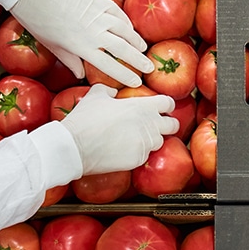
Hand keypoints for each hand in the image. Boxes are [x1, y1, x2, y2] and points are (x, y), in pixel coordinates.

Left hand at [10, 0, 152, 86]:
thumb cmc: (36, 20)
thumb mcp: (51, 45)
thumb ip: (70, 60)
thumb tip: (80, 74)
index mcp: (81, 46)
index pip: (109, 65)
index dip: (124, 75)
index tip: (135, 82)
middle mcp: (94, 31)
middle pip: (123, 48)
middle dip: (138, 59)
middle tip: (149, 67)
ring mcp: (97, 14)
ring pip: (124, 29)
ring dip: (136, 40)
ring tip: (143, 48)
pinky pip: (117, 12)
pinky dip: (126, 21)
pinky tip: (130, 27)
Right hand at [61, 84, 178, 174]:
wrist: (75, 146)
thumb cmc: (86, 118)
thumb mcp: (96, 95)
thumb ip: (108, 90)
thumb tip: (112, 91)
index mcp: (142, 106)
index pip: (169, 103)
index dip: (166, 105)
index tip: (162, 108)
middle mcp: (149, 125)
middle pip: (173, 125)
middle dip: (167, 124)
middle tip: (157, 125)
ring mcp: (145, 144)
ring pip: (159, 142)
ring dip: (151, 139)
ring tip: (136, 138)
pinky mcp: (138, 159)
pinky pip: (145, 155)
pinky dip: (138, 152)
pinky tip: (124, 150)